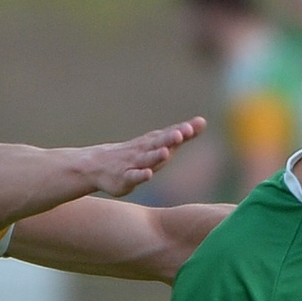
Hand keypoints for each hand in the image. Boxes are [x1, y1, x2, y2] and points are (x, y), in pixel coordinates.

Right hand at [85, 119, 204, 197]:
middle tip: (184, 131)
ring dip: (156, 155)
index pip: (171, 134)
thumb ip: (180, 136)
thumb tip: (203, 122)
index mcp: (154, 142)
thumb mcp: (158, 144)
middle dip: (171, 138)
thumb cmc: (135, 155)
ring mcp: (133, 163)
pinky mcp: (124, 178)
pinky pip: (133, 176)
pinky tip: (148, 174)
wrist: (99, 165)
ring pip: (147, 159)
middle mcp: (144, 150)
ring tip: (166, 152)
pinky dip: (141, 175)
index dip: (184, 130)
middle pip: (160, 143)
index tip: (199, 123)